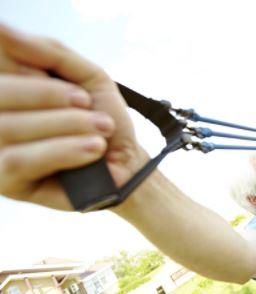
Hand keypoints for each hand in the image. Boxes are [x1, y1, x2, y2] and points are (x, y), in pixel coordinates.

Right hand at [0, 24, 147, 210]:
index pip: (2, 65)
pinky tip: (94, 149)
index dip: (31, 72)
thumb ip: (49, 53)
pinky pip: (18, 161)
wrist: (124, 160)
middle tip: (87, 105)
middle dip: (49, 96)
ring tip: (100, 129)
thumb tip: (2, 29)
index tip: (77, 90)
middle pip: (0, 93)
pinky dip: (63, 149)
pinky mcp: (6, 182)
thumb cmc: (101, 116)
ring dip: (66, 124)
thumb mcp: (86, 76)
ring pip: (7, 127)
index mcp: (11, 89)